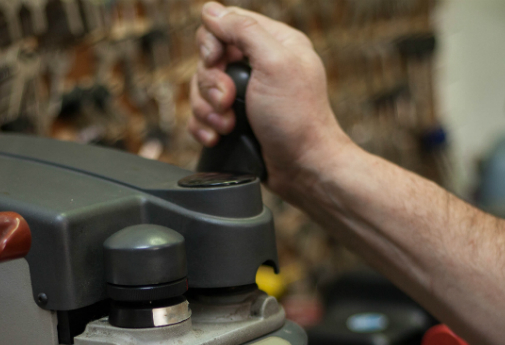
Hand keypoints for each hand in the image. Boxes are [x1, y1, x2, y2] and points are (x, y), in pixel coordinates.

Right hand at [189, 2, 351, 199]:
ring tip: (226, 125)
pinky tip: (217, 136)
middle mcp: (259, 66)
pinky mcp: (235, 121)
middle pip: (209, 58)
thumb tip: (212, 11)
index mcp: (274, 43)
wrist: (302, 168)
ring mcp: (246, 95)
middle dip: (211, 83)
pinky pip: (202, 115)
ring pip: (201, 89)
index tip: (215, 61)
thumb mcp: (274, 63)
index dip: (212, 41)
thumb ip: (243, 30)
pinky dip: (204, 126)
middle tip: (227, 100)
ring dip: (207, 109)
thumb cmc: (296, 118)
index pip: (226, 24)